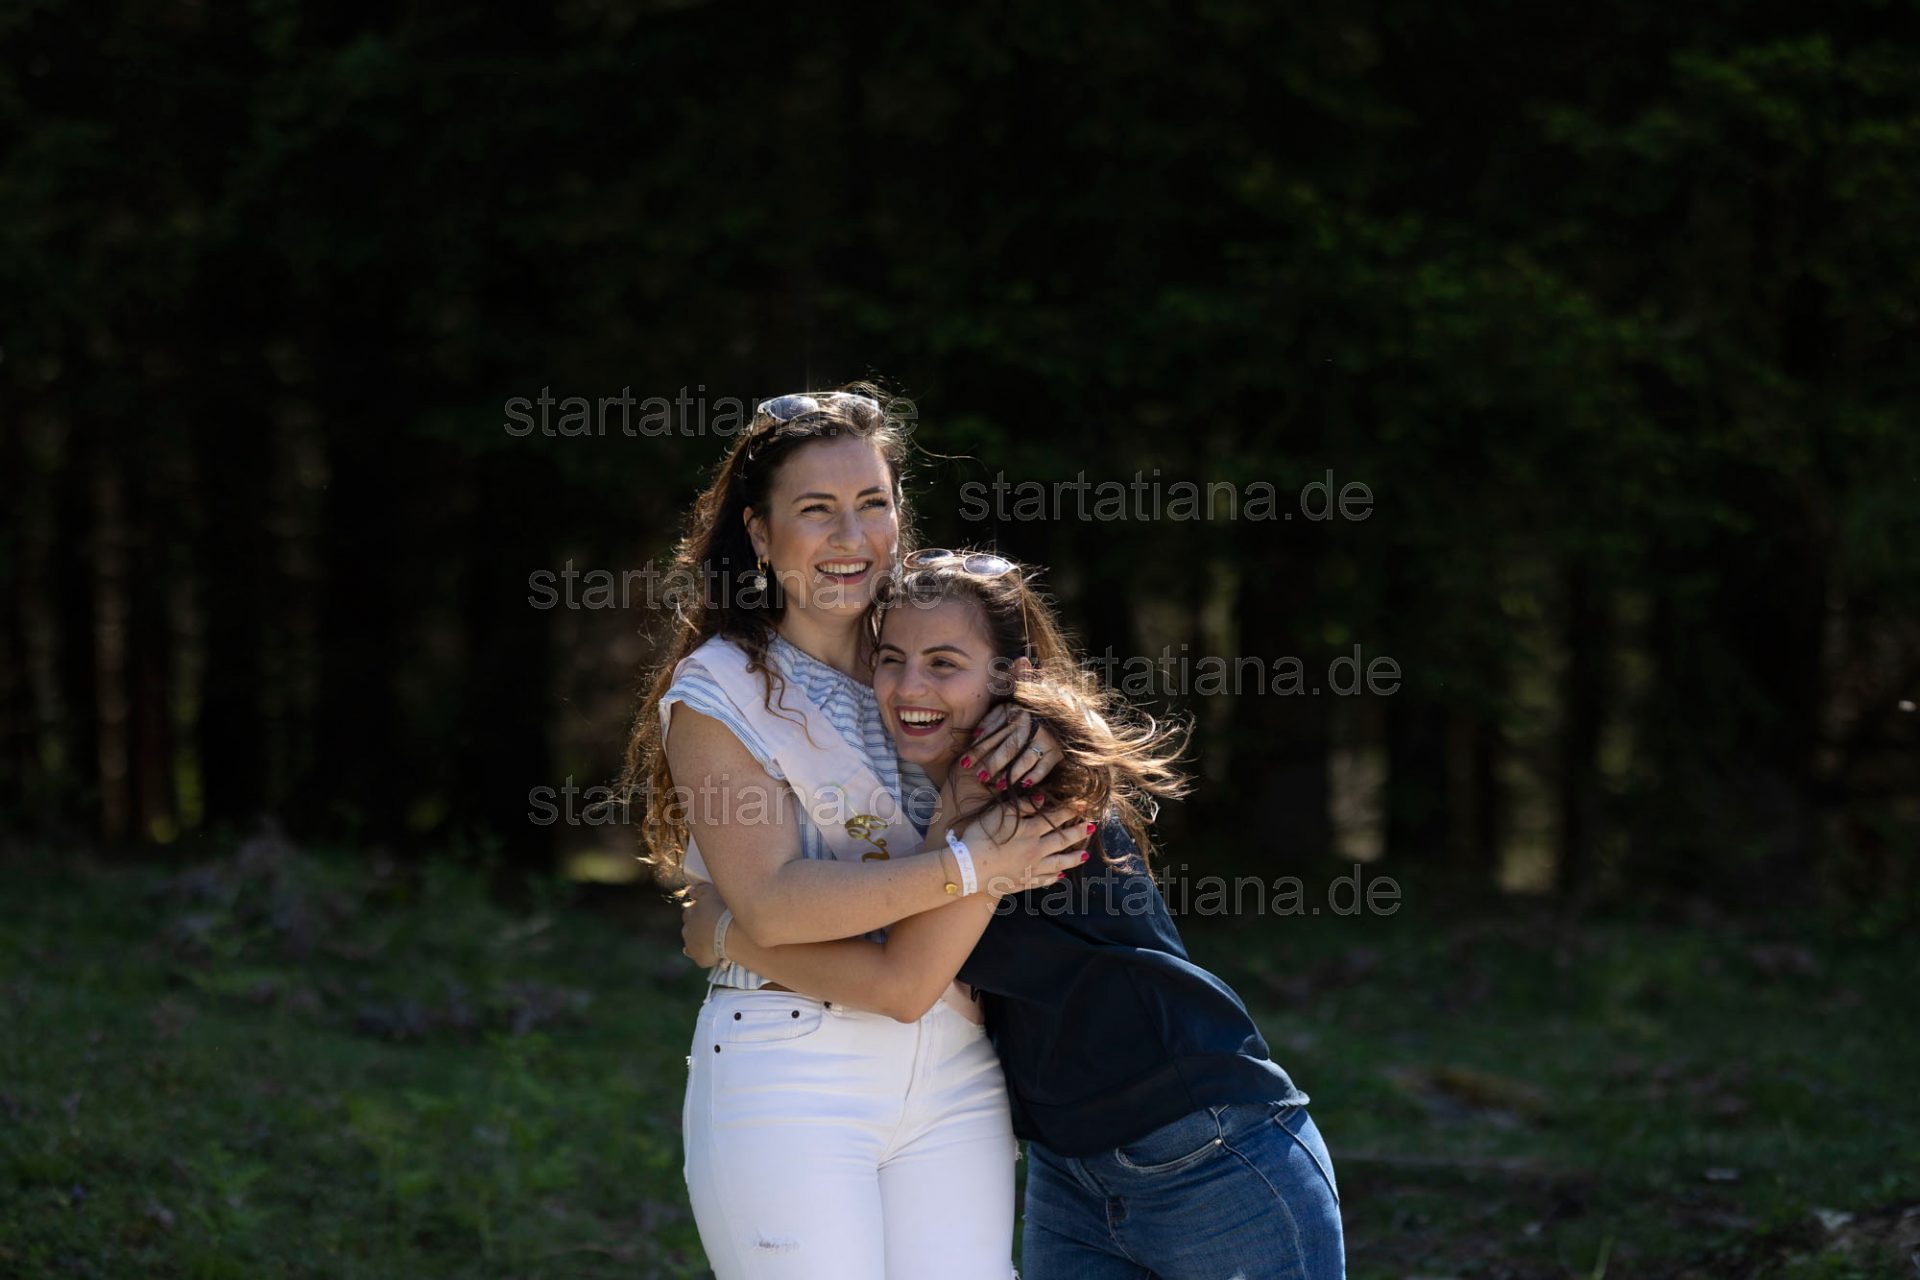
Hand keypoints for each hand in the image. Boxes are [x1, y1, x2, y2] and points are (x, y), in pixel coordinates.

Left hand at [680, 882, 728, 967]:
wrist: (729, 933)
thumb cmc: (722, 909)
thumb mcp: (711, 892)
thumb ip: (699, 889)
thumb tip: (689, 890)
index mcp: (690, 913)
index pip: (690, 911)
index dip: (700, 912)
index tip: (710, 913)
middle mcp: (687, 929)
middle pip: (690, 927)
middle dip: (698, 927)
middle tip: (712, 926)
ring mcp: (692, 946)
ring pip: (692, 943)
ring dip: (699, 941)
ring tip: (713, 940)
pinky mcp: (699, 958)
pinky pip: (700, 957)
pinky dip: (704, 955)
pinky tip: (712, 954)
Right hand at [955, 802, 1091, 896]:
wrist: (968, 868)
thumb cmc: (980, 838)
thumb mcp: (999, 815)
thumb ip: (1021, 807)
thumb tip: (1041, 799)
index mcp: (1030, 831)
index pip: (1056, 818)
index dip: (1070, 811)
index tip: (1082, 806)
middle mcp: (1036, 850)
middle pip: (1063, 840)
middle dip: (1078, 833)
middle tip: (1092, 828)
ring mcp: (1031, 869)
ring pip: (1059, 863)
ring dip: (1073, 858)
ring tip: (1085, 855)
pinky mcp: (1023, 882)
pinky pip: (1043, 880)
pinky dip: (1053, 878)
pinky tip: (1059, 877)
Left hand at [966, 685, 1062, 792]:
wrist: (1059, 714)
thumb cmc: (1023, 715)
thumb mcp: (1005, 710)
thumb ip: (990, 722)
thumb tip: (974, 736)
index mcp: (1015, 713)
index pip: (993, 734)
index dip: (977, 749)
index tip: (964, 763)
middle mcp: (1032, 724)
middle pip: (1009, 746)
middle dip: (993, 763)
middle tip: (980, 777)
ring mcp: (1045, 738)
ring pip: (1026, 758)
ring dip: (1012, 773)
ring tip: (999, 785)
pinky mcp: (1056, 752)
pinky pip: (1044, 766)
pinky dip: (1034, 776)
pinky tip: (1023, 785)